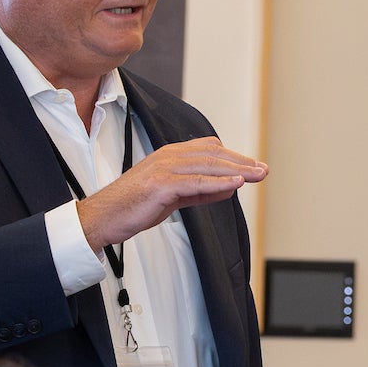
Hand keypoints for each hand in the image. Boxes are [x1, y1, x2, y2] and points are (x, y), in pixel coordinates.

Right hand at [77, 138, 266, 250]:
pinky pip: (194, 182)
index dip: (234, 156)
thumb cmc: (135, 206)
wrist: (104, 217)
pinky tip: (236, 183)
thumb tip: (228, 187)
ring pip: (207, 166)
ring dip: (237, 170)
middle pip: (213, 155)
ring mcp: (163, 169)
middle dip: (242, 162)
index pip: (208, 150)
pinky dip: (217, 182)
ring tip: (258, 175)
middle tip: (264, 170)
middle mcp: (168, 157)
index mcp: (170, 156)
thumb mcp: (174, 196)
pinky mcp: (160, 185)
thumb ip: (200, 191)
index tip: (254, 166)